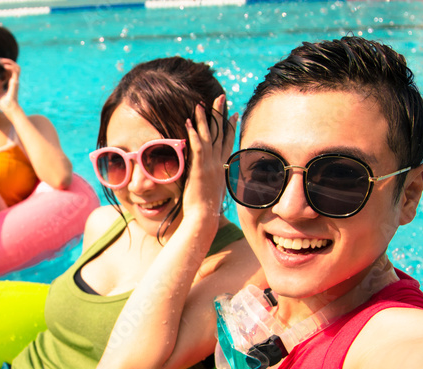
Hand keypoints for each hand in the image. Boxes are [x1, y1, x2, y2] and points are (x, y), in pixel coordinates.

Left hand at [0, 58, 21, 113]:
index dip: (6, 65)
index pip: (11, 70)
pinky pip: (15, 72)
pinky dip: (10, 67)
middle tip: (0, 60)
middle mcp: (14, 81)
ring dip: (10, 62)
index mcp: (11, 83)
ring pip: (17, 67)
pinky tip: (4, 66)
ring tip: (2, 61)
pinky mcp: (15, 83)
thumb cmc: (5, 104)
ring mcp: (15, 81)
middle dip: (8, 61)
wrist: (9, 109)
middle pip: (15, 67)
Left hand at [182, 94, 237, 222]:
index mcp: (222, 166)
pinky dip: (193, 133)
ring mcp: (210, 165)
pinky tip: (189, 122)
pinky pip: (197, 147)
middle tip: (220, 97)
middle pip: (221, 133)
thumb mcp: (212, 189)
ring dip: (204, 119)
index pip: (228, 141)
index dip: (231, 126)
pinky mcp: (200, 169)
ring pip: (209, 136)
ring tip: (200, 104)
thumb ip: (212, 178)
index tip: (233, 113)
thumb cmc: (206, 208)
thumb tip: (210, 176)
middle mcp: (219, 162)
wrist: (205, 217)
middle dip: (220, 113)